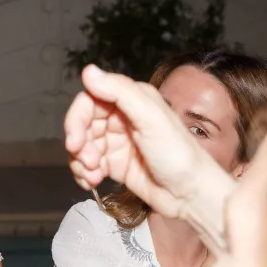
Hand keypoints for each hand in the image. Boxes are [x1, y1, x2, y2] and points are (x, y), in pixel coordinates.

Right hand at [65, 65, 207, 219]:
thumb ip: (120, 92)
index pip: (89, 100)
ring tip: (93, 176)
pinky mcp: (114, 164)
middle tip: (87, 162)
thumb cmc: (179, 155)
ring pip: (81, 146)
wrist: (191, 194)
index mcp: (132, 100)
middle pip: (82, 124)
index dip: (76, 119)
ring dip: (80, 162)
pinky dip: (84, 174)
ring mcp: (117, 142)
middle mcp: (122, 118)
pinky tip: (93, 182)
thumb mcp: (151, 118)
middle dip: (78, 144)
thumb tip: (89, 72)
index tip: (75, 141)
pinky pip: (86, 165)